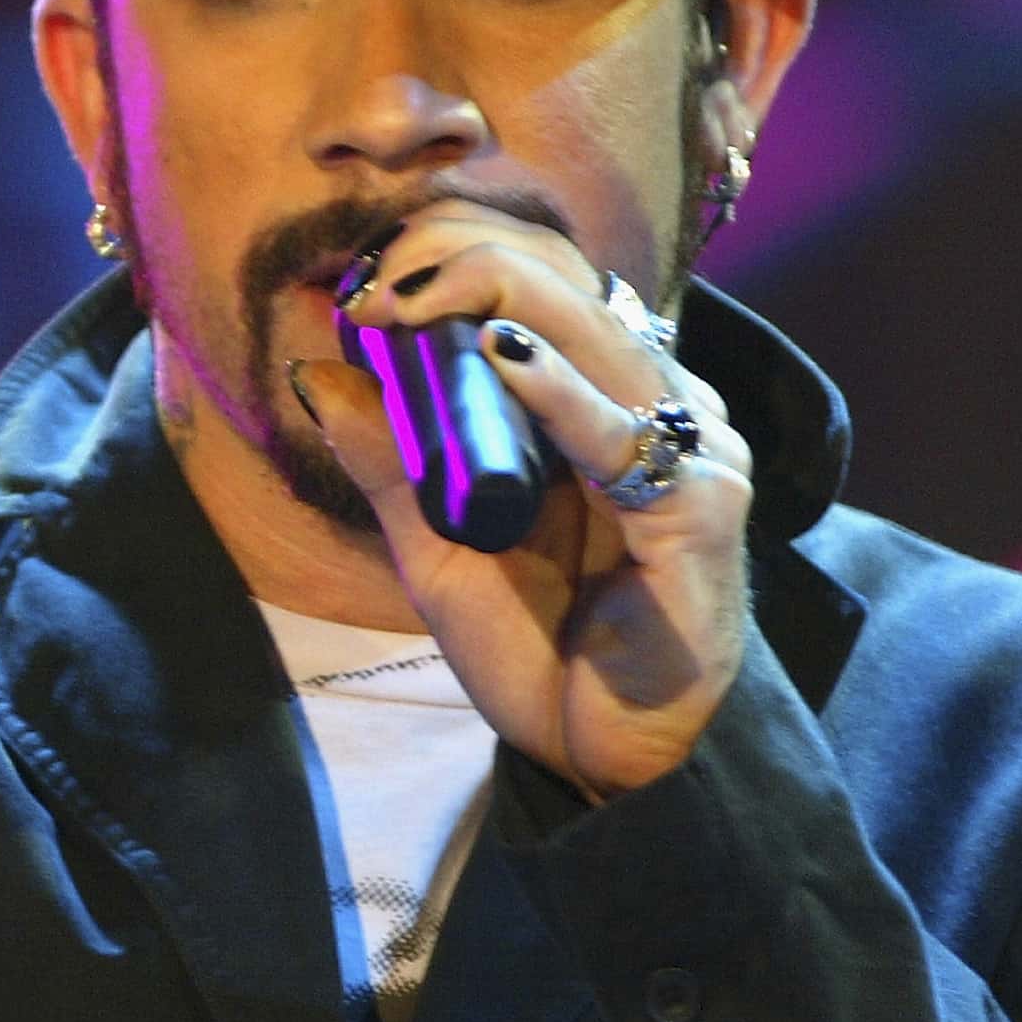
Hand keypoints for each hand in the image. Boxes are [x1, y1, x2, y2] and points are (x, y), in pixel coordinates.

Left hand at [289, 199, 754, 797]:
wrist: (599, 755)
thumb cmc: (537, 647)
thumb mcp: (437, 552)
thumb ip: (392, 463)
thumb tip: (319, 370)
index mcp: (595, 407)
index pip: (538, 294)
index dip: (455, 267)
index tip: (364, 285)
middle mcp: (649, 412)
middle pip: (568, 296)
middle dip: (468, 266)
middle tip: (380, 279)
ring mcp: (687, 453)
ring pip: (597, 341)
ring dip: (504, 301)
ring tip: (419, 292)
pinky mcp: (702, 509)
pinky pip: (622, 436)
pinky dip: (561, 392)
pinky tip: (504, 353)